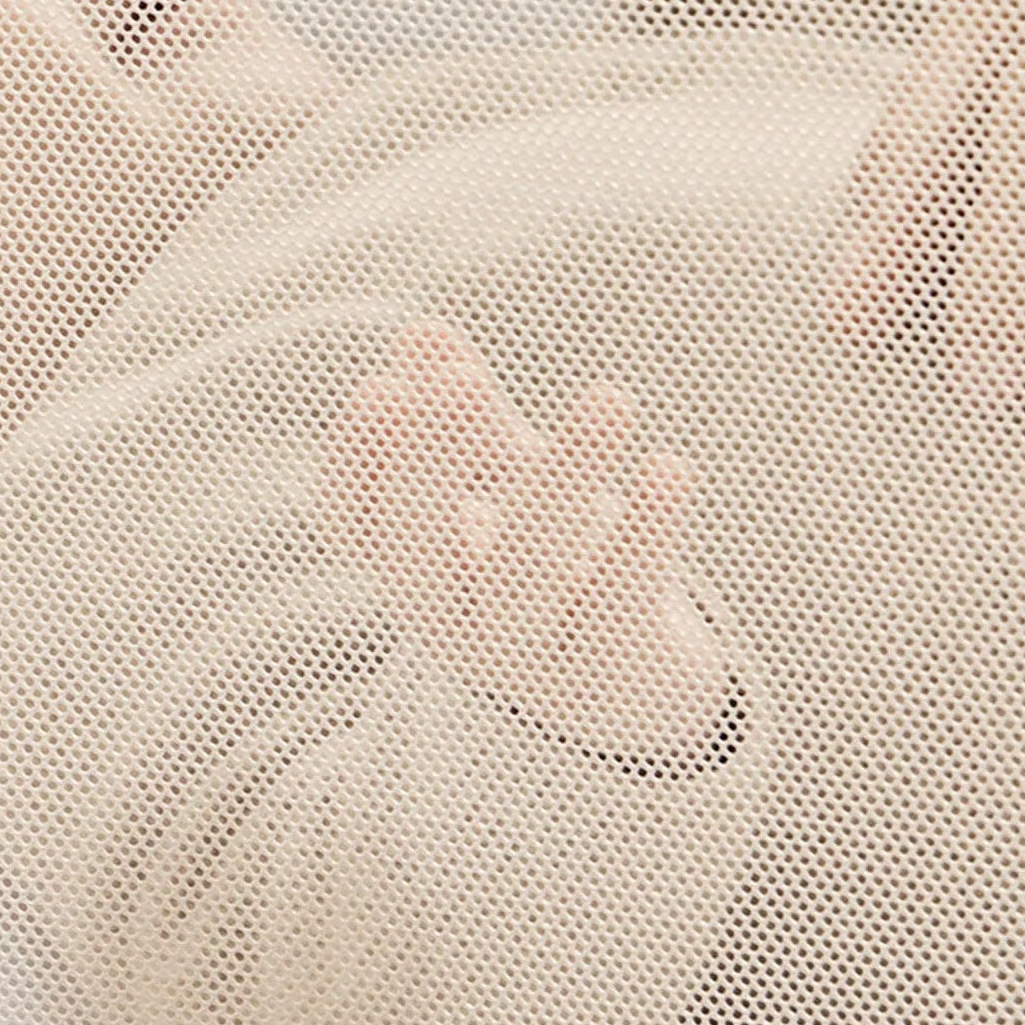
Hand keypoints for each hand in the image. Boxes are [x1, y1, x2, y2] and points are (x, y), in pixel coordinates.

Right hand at [323, 323, 728, 760]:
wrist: (635, 691)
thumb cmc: (553, 561)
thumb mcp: (506, 482)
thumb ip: (469, 414)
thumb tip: (422, 333)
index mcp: (415, 569)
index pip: (353, 523)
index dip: (355, 461)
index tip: (384, 388)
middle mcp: (454, 622)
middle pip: (415, 554)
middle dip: (431, 463)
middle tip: (466, 378)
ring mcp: (529, 658)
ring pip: (522, 579)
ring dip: (561, 478)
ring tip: (610, 397)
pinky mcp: (612, 671)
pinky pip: (621, 603)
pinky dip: (647, 532)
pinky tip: (671, 465)